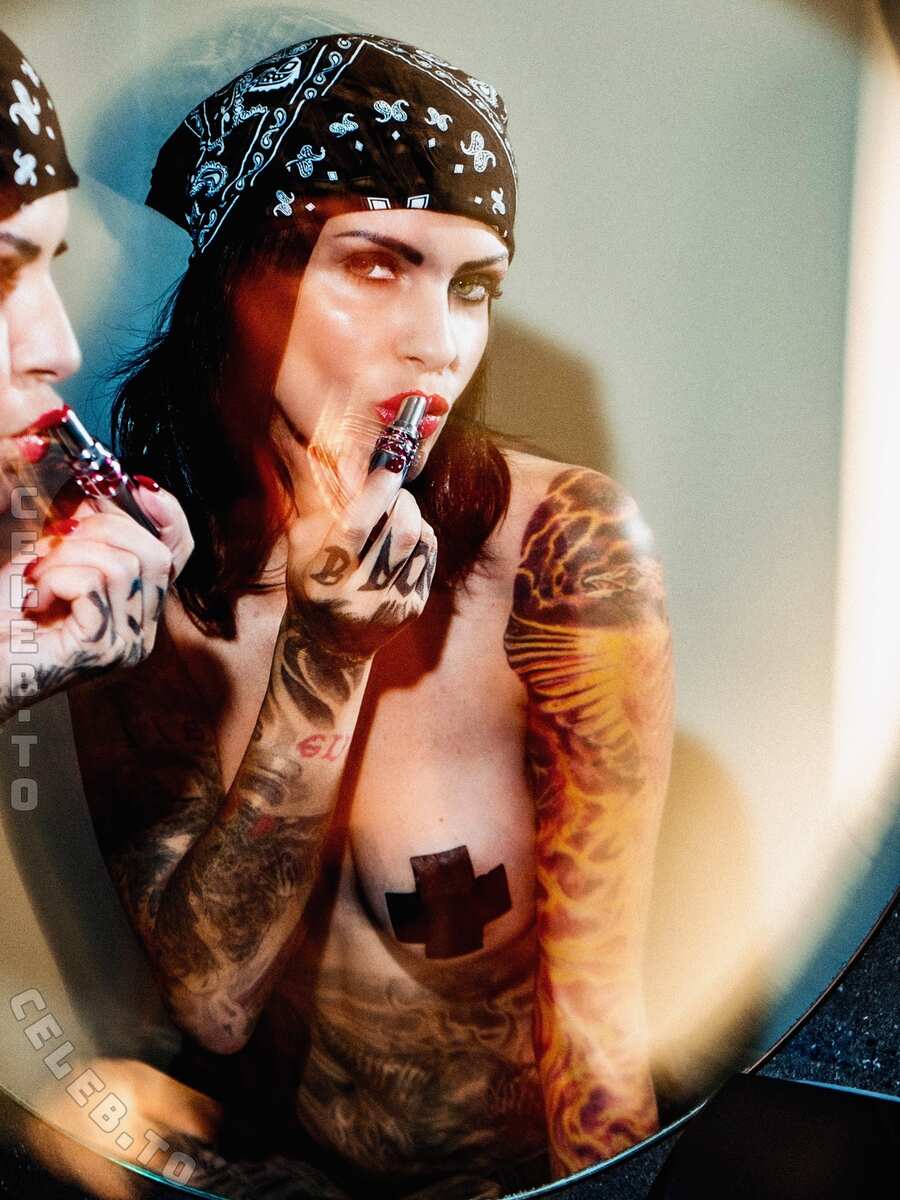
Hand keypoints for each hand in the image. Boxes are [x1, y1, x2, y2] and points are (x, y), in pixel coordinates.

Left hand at [0, 481, 193, 716]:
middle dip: (103, 528)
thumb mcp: (49, 555)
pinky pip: (93, 584)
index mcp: (136, 607)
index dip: (165, 513)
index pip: (179, 552)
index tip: (135, 485)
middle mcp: (140, 631)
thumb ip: (83, 525)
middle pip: (157, 554)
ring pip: (123, 566)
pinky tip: (34, 598)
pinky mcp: (100, 650)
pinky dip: (56, 578)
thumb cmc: (5, 615)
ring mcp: (125, 645)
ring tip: (38, 576)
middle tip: (57, 540)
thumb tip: (104, 481)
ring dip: (69, 555)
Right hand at [286, 463, 437, 659]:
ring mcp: (391, 604)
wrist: (331, 643)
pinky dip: (420, 536)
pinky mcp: (413, 607)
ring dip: (413, 516)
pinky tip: (401, 538)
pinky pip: (428, 556)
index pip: (357, 526)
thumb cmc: (312, 583)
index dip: (376, 491)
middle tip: (393, 490)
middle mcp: (360, 595)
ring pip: (421, 541)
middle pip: (401, 532)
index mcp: (324, 577)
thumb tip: (339, 456)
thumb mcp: (302, 547)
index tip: (389, 465)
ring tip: (394, 515)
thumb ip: (320, 504)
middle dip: (402, 500)